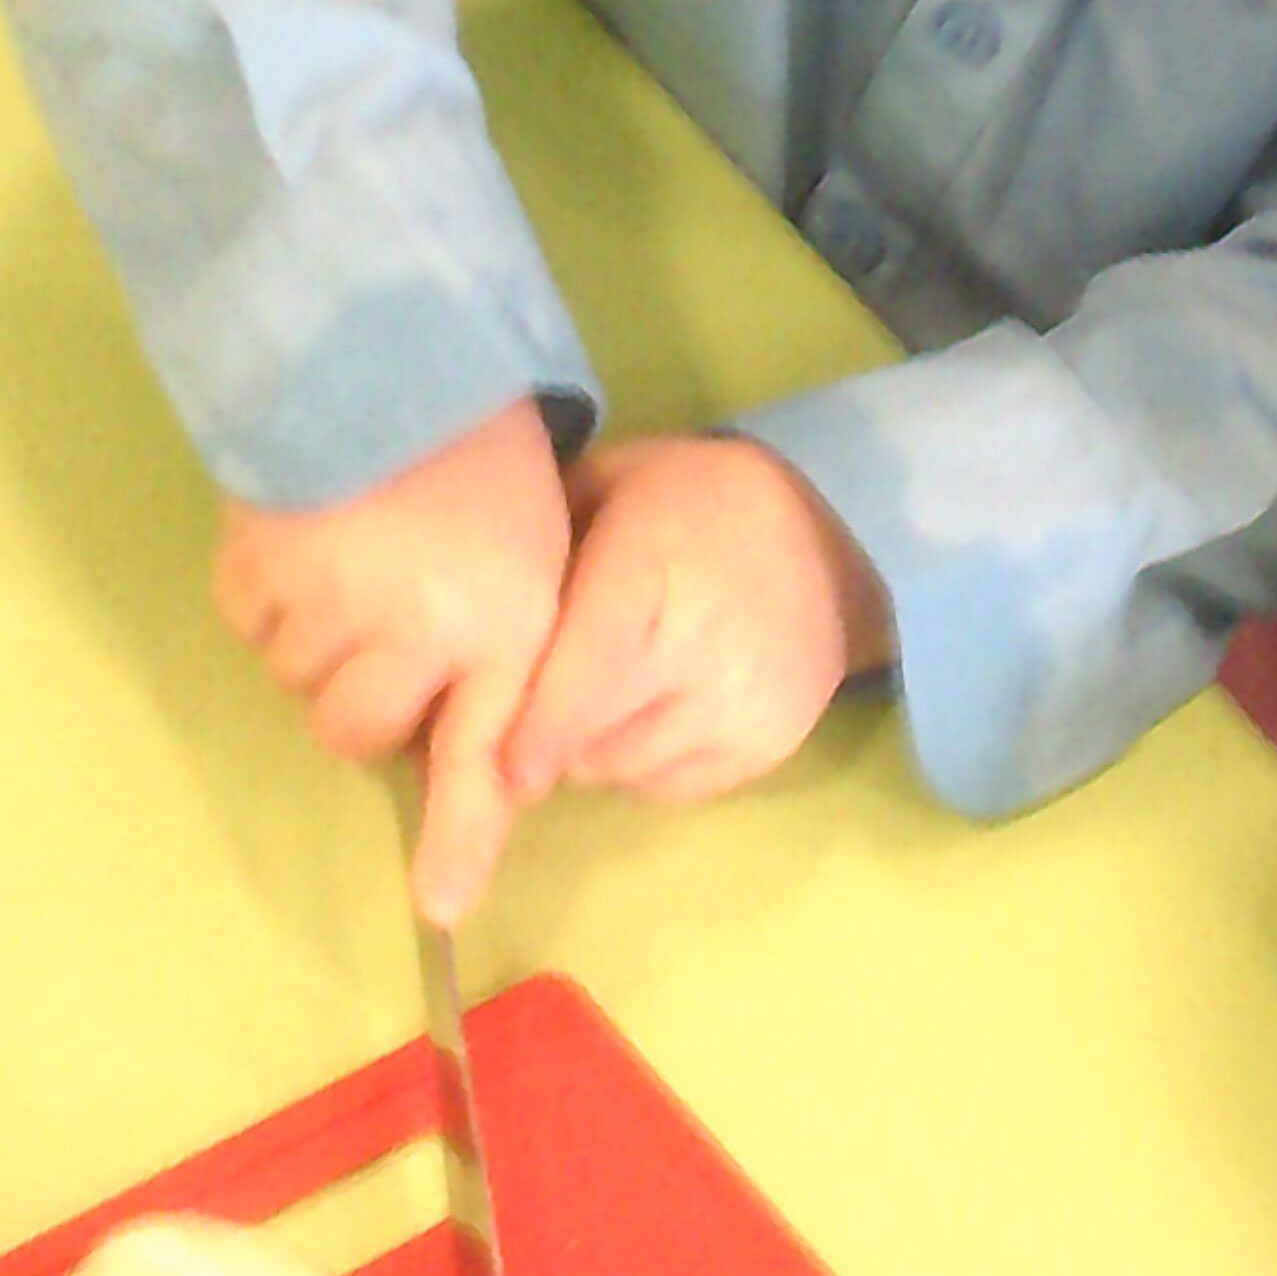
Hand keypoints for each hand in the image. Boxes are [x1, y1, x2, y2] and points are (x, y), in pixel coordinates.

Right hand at [212, 397, 570, 926]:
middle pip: (357, 732)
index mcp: (506, 623)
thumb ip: (502, 662)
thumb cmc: (483, 465)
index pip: (484, 755)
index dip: (463, 836)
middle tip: (394, 610)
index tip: (441, 909)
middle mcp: (420, 627)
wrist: (397, 349)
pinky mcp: (256, 567)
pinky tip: (312, 535)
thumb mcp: (528, 562)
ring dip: (319, 641)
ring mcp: (329, 601)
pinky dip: (270, 596)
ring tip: (358, 556)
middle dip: (368, 692)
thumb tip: (477, 771)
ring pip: (298, 683)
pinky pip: (249, 626)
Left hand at [499, 435, 884, 822]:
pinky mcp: (769, 744)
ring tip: (604, 695)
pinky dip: (643, 764)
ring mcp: (745, 703)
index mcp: (652, 572)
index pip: (587, 678)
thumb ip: (536, 545)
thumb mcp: (606, 487)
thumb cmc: (685, 503)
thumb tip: (454, 622)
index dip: (536, 729)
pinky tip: (653, 710)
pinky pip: (669, 788)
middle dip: (547, 733)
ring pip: (623, 769)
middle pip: (592, 738)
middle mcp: (708, 646)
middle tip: (540, 698)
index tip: (500, 766)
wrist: (822, 533)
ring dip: (593, 749)